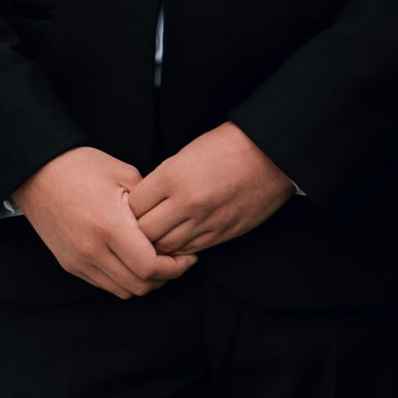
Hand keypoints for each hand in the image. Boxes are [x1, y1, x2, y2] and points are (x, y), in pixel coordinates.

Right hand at [12, 145, 195, 299]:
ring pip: (123, 290)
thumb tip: (172, 227)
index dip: (175, 268)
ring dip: (144, 282)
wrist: (37, 173)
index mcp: (109, 225)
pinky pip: (104, 285)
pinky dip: (123, 279)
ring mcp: (78, 260)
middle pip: (139, 286)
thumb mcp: (125, 174)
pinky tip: (131, 260)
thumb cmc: (82, 167)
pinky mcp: (70, 264)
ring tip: (155, 262)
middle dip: (165, 278)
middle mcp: (91, 249)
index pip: (150, 267)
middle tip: (176, 262)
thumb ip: (151, 205)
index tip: (187, 257)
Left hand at [127, 121, 296, 259]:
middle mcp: (186, 202)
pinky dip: (179, 249)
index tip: (128, 210)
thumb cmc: (226, 147)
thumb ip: (163, 180)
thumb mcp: (185, 154)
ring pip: (166, 246)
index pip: (133, 206)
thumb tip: (144, 201)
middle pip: (145, 231)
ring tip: (155, 238)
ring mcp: (204, 220)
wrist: (270, 155)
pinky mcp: (221, 233)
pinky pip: (190, 250)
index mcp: (172, 176)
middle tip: (136, 229)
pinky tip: (178, 241)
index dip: (127, 210)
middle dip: (137, 232)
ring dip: (157, 244)